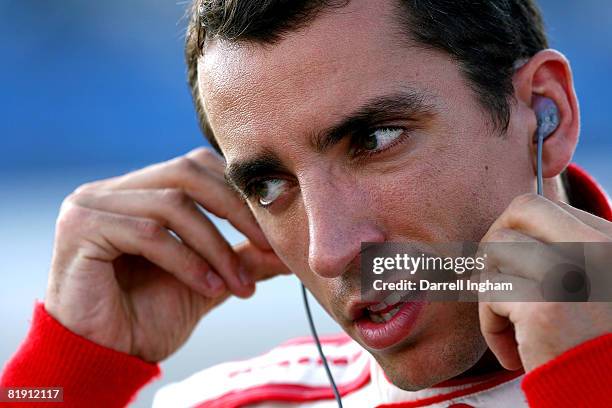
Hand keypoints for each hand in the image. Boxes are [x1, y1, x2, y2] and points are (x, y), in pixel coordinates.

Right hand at [44, 148, 288, 361]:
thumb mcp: (207, 281)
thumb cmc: (148, 318)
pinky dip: (188, 261)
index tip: (272, 231)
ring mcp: (91, 204)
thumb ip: (241, 258)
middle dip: (235, 210)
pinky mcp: (80, 227)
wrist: (104, 358)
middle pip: (186, 172)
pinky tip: (208, 288)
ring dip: (216, 246)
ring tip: (237, 284)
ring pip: (173, 204)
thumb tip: (287, 251)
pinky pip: (149, 233)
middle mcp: (112, 190)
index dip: (237, 193)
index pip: (196, 167)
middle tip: (268, 247)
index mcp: (138, 192)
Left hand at [478, 193, 611, 371]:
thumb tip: (501, 237)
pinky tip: (515, 354)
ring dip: (492, 292)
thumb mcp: (588, 289)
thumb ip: (558, 256)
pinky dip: (491, 326)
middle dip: (495, 243)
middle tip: (497, 284)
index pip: (542, 207)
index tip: (512, 271)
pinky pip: (490, 291)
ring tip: (512, 329)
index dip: (514, 235)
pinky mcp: (544, 305)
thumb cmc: (594, 348)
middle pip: (521, 209)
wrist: (606, 396)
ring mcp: (572, 273)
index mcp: (609, 242)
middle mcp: (598, 248)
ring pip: (496, 250)